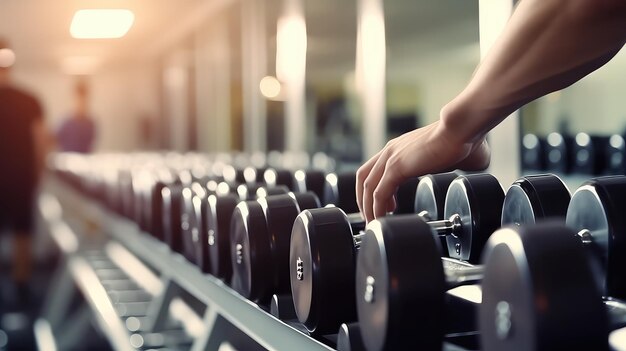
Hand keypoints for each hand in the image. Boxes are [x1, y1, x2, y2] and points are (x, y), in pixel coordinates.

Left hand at [356, 120, 489, 222]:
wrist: (462, 129)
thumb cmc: (462, 138)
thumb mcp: (448, 156)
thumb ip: (450, 164)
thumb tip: (471, 168)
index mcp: (399, 147)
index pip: (374, 169)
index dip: (373, 188)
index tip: (383, 205)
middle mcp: (390, 151)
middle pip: (364, 178)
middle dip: (364, 200)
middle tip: (372, 216)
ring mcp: (391, 158)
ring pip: (368, 188)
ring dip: (369, 207)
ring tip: (375, 222)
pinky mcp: (396, 167)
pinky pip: (379, 194)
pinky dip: (378, 208)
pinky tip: (382, 218)